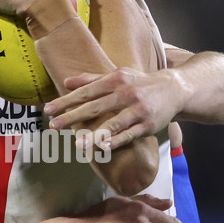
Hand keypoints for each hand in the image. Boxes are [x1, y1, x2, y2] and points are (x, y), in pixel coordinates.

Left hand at [44, 67, 184, 150]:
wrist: (174, 89)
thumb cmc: (140, 83)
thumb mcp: (118, 75)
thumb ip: (91, 79)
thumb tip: (66, 83)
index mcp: (115, 80)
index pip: (86, 92)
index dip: (66, 101)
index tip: (48, 109)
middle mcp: (126, 94)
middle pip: (95, 107)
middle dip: (72, 116)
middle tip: (53, 125)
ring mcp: (138, 110)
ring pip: (113, 123)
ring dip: (94, 134)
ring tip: (77, 144)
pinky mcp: (148, 125)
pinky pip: (130, 135)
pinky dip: (116, 141)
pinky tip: (103, 147)